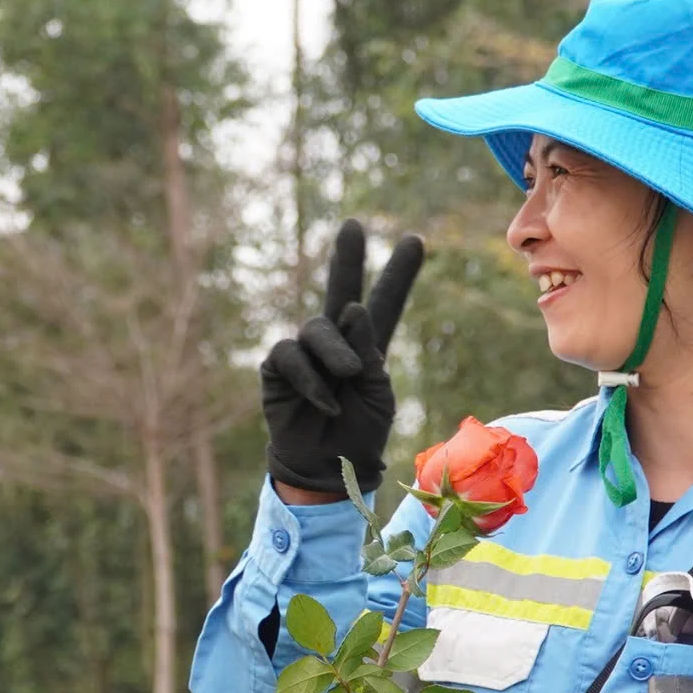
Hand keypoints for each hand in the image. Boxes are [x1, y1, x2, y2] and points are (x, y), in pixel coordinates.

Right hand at [262, 219, 423, 495]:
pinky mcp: (278, 368)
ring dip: (335, 352)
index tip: (414, 239)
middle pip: (340, 290)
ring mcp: (305, 352)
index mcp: (368, 345)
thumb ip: (369, 351)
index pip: (384, 302)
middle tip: (352, 225)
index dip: (398, 273)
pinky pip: (291, 356)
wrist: (327, 467)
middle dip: (346, 258)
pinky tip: (325, 401)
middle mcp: (335, 341)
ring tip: (348, 377)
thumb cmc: (359, 432)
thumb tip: (351, 308)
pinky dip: (311, 378)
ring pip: (317, 328)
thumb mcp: (378, 393)